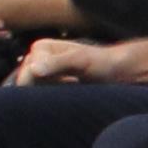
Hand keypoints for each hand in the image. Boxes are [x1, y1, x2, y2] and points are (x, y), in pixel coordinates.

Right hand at [10, 31, 135, 85]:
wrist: (120, 71)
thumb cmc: (102, 62)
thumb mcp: (80, 60)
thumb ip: (58, 63)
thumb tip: (33, 70)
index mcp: (41, 48)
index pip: (27, 72)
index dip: (41, 82)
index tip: (72, 80)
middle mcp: (38, 59)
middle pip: (28, 83)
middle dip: (44, 90)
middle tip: (74, 85)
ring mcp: (44, 73)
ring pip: (35, 92)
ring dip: (50, 95)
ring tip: (75, 88)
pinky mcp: (52, 86)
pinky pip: (44, 97)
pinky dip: (54, 99)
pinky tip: (72, 93)